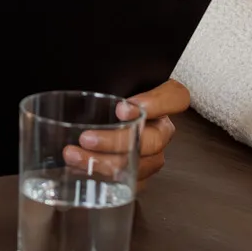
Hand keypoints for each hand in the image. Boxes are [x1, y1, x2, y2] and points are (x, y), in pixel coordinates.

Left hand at [62, 78, 189, 185]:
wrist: (84, 120)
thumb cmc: (96, 97)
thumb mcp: (102, 81)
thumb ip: (103, 75)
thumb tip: (82, 67)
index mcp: (160, 100)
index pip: (176, 97)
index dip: (157, 104)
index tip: (123, 107)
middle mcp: (160, 128)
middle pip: (154, 138)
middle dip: (118, 141)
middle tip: (87, 138)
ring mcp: (152, 154)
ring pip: (143, 164)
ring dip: (107, 164)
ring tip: (75, 156)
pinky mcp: (139, 174)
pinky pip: (132, 183)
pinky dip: (107, 180)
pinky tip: (81, 172)